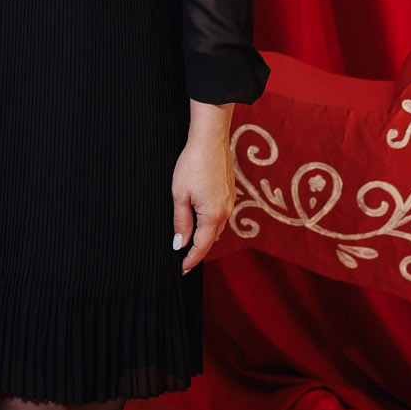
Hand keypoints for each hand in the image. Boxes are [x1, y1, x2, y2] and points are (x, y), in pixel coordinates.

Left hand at [172, 102, 234, 275]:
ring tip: (189, 244)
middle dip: (197, 251)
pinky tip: (199, 222)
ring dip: (204, 237)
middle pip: (211, 239)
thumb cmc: (193, 164)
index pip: (201, 246)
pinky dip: (209, 224)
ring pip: (216, 228)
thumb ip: (180, 221)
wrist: (211, 139)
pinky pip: (220, 216)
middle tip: (183, 261)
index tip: (181, 270)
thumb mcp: (180, 195)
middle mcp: (226, 212)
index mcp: (213, 215)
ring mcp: (230, 202)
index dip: (191, 260)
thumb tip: (180, 244)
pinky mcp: (229, 193)